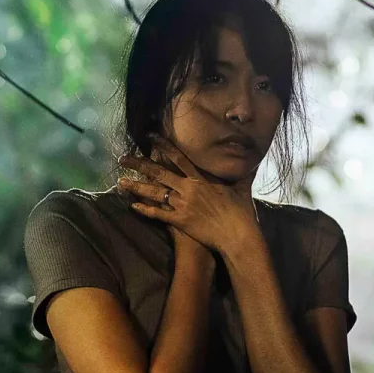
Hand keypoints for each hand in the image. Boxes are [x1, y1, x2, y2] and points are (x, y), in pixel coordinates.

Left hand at [118, 136, 260, 254]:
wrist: (237, 234)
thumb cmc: (241, 212)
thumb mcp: (242, 189)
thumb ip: (244, 174)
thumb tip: (253, 161)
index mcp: (201, 178)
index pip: (178, 157)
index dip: (163, 146)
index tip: (150, 137)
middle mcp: (188, 188)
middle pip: (159, 172)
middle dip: (139, 165)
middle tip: (123, 159)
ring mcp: (182, 205)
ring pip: (154, 192)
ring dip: (136, 187)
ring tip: (120, 181)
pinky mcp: (180, 221)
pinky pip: (158, 214)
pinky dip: (145, 210)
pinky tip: (132, 206)